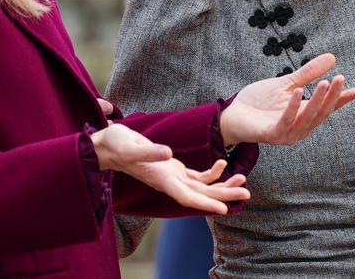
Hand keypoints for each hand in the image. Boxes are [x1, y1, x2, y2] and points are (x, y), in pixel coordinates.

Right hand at [91, 123, 249, 214]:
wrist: (107, 146)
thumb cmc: (116, 144)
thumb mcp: (130, 145)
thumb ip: (149, 152)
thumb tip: (169, 154)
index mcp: (162, 179)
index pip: (187, 197)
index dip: (206, 203)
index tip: (224, 209)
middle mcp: (170, 182)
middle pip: (201, 194)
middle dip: (224, 195)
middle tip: (247, 194)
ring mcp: (173, 177)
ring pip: (203, 187)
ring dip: (223, 185)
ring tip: (244, 180)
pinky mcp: (174, 170)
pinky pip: (197, 176)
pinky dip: (213, 173)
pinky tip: (224, 164)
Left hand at [220, 53, 354, 146]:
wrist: (233, 113)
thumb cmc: (260, 102)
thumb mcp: (287, 83)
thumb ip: (308, 73)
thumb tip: (332, 58)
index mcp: (304, 116)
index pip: (328, 108)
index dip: (343, 99)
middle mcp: (299, 128)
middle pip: (321, 113)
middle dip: (332, 97)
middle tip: (340, 78)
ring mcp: (286, 134)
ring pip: (307, 118)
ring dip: (317, 100)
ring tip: (326, 82)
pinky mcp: (271, 135)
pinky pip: (285, 121)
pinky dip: (293, 107)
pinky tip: (299, 92)